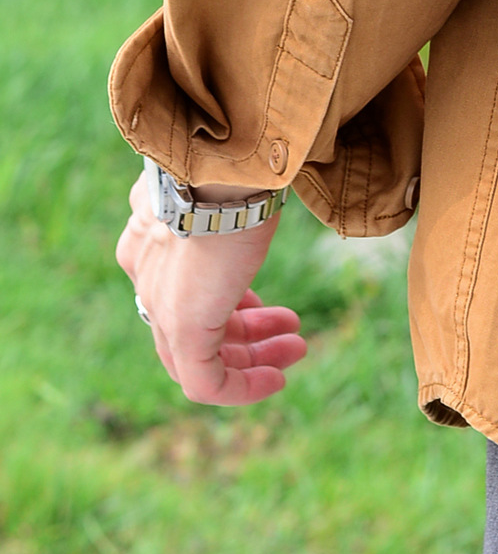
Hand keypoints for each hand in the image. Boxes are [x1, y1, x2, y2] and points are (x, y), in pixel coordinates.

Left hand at [116, 170, 307, 404]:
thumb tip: (248, 178)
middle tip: (290, 331)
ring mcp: (162, 305)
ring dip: (252, 358)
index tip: (264, 307)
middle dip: (246, 333)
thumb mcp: (222, 185)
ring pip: (197, 358)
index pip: (180, 289)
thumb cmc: (233, 166)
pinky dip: (242, 387)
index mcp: (148, 239)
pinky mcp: (183, 329)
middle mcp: (146, 277)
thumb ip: (222, 197)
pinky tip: (276, 380)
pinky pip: (205, 382)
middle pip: (190, 326)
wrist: (221, 167)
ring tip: (296, 349)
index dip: (226, 302)